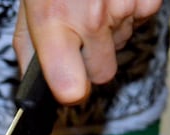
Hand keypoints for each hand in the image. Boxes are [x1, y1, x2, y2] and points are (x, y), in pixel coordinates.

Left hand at [13, 0, 162, 103]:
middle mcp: (91, 17)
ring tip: (94, 5)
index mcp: (54, 23)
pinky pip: (141, 21)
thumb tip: (30, 90)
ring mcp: (123, 5)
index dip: (71, 91)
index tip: (68, 87)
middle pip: (102, 74)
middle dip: (92, 62)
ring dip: (109, 33)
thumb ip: (28, 52)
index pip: (71, 86)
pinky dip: (130, 12)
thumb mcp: (28, 10)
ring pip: (122, 45)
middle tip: (80, 37)